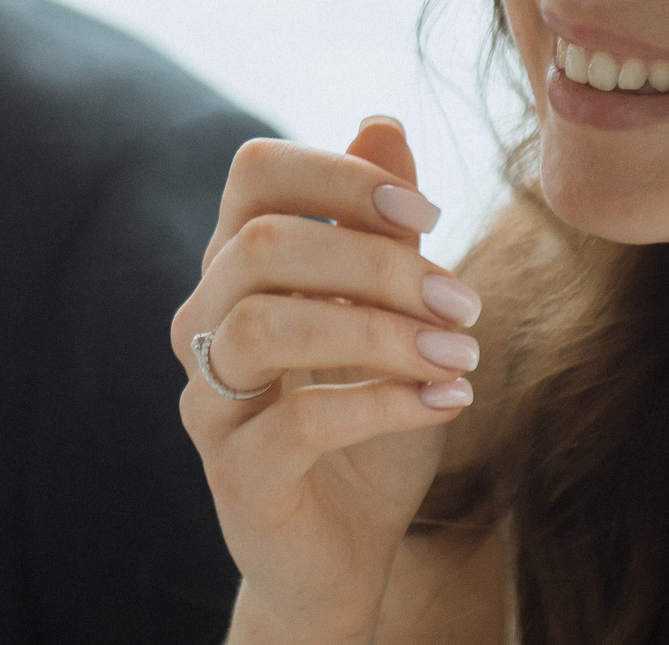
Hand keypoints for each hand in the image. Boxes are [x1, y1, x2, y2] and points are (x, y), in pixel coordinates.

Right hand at [172, 118, 481, 644]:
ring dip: (381, 331)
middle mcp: (205, 321)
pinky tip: (445, 402)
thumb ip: (382, 225)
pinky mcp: (236, 474)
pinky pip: (299, 420)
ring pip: (267, 325)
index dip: (340, 176)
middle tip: (464, 304)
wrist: (349, 547)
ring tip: (460, 356)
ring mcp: (210, 398)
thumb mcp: (392, 312)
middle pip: (264, 244)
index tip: (428, 213)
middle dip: (378, 262)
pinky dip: (385, 403)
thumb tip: (382, 121)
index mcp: (238, 266)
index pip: (255, 174)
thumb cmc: (367, 415)